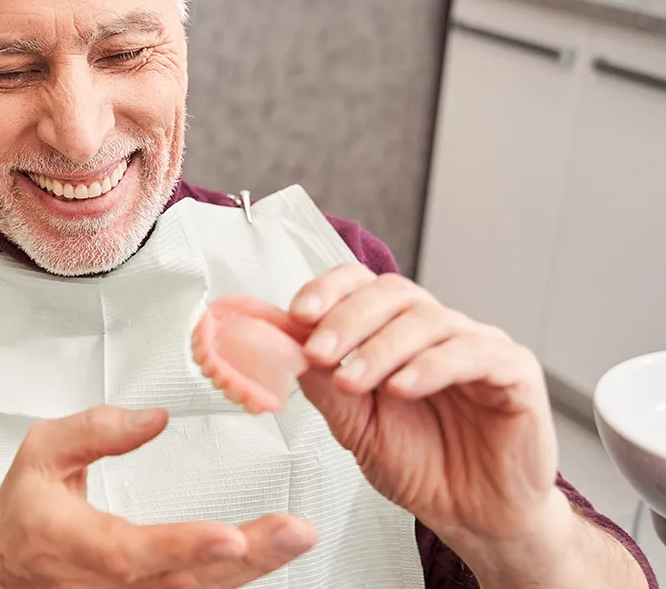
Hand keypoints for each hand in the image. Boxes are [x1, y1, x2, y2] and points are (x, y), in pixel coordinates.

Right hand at [0, 406, 317, 587]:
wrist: (3, 572)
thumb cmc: (24, 513)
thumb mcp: (41, 453)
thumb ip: (94, 431)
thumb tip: (153, 418)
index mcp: (74, 543)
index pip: (131, 552)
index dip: (182, 546)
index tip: (228, 536)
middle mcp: (105, 585)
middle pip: (183, 580)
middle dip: (247, 556)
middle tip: (294, 531)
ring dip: (253, 567)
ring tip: (293, 536)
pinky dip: (233, 576)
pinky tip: (266, 553)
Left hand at [285, 264, 564, 556]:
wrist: (473, 517)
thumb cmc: (420, 466)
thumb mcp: (356, 428)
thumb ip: (326, 387)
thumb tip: (285, 347)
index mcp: (395, 332)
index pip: (363, 284)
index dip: (330, 290)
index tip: (298, 313)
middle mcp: (437, 330)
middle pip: (393, 294)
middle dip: (347, 320)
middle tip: (318, 352)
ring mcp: (479, 346)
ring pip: (428, 320)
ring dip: (381, 348)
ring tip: (352, 380)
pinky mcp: (516, 372)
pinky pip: (476, 353)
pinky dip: (431, 366)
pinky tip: (402, 387)